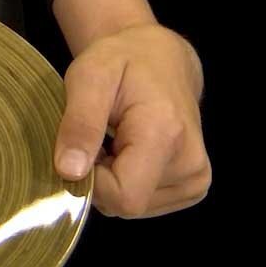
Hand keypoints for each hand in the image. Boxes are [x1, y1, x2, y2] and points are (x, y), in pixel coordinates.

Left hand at [54, 22, 209, 217]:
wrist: (161, 59)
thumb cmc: (123, 62)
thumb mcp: (89, 76)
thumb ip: (79, 123)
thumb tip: (69, 172)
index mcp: (167, 135)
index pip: (123, 197)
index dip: (92, 181)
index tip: (82, 146)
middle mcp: (191, 165)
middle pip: (126, 205)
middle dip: (99, 178)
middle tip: (98, 139)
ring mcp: (195, 179)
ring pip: (132, 207)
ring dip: (112, 179)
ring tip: (114, 141)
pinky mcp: (193, 186)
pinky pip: (144, 203)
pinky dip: (127, 180)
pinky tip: (128, 152)